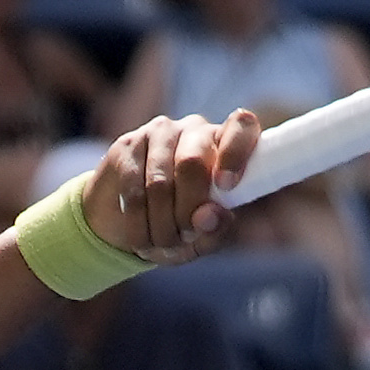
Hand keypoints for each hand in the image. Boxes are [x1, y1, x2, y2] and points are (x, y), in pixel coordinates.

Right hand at [85, 110, 259, 265]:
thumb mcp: (204, 238)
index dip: (235, 153)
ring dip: (160, 225)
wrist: (129, 225)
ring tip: (162, 243)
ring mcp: (160, 133)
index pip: (241, 126)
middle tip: (185, 237)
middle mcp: (196, 130)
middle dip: (186, 212)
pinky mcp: (128, 144)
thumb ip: (215, 229)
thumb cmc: (180, 227)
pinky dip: (137, 222)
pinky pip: (132, 188)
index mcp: (227, 144)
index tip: (226, 186)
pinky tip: (140, 237)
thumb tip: (209, 217)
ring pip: (159, 182)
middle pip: (192, 163)